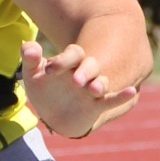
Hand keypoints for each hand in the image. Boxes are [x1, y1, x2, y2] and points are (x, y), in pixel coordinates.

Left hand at [21, 40, 138, 138]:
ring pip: (100, 83)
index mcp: (70, 62)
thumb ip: (30, 59)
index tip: (49, 70)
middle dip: (85, 71)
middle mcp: (84, 73)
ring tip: (94, 89)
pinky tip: (131, 91)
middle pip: (90, 66)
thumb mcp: (33, 73)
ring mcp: (92, 89)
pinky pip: (111, 100)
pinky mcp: (97, 105)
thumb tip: (28, 48)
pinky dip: (121, 96)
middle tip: (76, 80)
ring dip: (99, 85)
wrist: (53, 112)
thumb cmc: (44, 88)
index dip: (63, 60)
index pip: (73, 54)